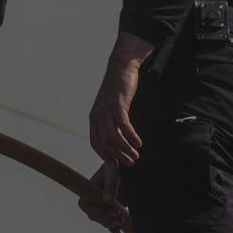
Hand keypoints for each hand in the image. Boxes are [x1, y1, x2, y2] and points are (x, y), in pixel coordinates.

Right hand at [77, 160, 129, 232]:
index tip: (102, 211)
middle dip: (105, 218)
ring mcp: (103, 206)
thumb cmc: (116, 166)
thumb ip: (110, 185)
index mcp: (89, 190)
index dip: (92, 210)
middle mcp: (94, 200)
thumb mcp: (113, 172)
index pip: (85, 205)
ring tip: (121, 220)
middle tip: (117, 214)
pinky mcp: (112, 210)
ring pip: (103, 221)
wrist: (127, 169)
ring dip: (111, 223)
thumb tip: (107, 200)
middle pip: (94, 216)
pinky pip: (111, 222)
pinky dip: (114, 228)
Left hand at [88, 39, 151, 165]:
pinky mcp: (118, 105)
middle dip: (117, 156)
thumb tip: (119, 138)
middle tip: (130, 163)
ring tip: (136, 156)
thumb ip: (111, 122)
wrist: (121, 68)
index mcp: (94, 118)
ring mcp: (106, 110)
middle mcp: (97, 116)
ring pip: (114, 137)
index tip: (115, 164)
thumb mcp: (111, 107)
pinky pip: (124, 126)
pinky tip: (138, 142)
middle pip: (105, 143)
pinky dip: (131, 136)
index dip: (105, 155)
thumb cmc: (118, 88)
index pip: (96, 143)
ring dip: (125, 149)